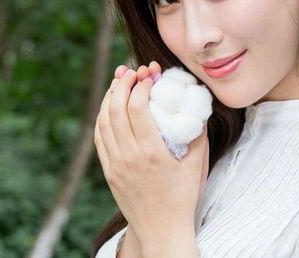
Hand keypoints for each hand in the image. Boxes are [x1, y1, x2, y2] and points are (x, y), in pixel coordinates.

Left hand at [94, 61, 208, 244]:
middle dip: (123, 84)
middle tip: (132, 70)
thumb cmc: (183, 197)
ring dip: (109, 96)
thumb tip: (198, 106)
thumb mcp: (198, 164)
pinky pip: (99, 137)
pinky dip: (102, 116)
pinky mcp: (108, 171)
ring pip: (103, 121)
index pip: (137, 109)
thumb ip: (199, 133)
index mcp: (152, 153)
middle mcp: (129, 157)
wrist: (162, 229)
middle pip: (116, 110)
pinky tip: (110, 105)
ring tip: (120, 80)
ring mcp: (115, 165)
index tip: (149, 75)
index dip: (141, 86)